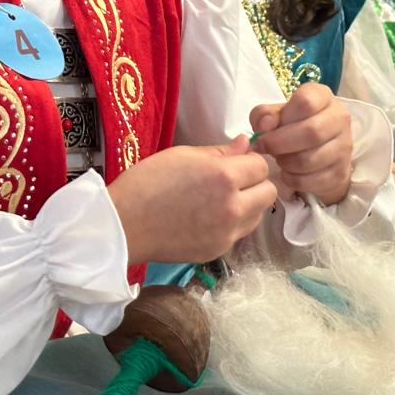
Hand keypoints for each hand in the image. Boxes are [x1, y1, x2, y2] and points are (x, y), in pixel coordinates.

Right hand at [109, 135, 276, 263]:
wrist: (125, 224)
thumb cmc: (148, 182)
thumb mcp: (183, 155)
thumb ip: (220, 152)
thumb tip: (245, 144)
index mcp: (224, 177)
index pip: (261, 166)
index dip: (249, 161)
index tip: (236, 163)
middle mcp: (233, 206)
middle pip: (269, 192)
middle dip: (256, 183)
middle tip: (233, 181)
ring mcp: (228, 233)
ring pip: (259, 215)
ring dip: (248, 205)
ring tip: (221, 200)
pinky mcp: (219, 251)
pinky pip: (240, 233)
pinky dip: (233, 224)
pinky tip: (209, 218)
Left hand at [250, 82, 352, 201]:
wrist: (320, 151)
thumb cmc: (294, 125)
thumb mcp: (277, 114)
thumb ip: (264, 115)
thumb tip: (264, 126)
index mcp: (324, 97)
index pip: (306, 101)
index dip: (281, 117)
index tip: (265, 129)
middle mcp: (340, 118)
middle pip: (311, 132)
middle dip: (280, 143)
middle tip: (266, 148)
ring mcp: (344, 146)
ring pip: (310, 160)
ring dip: (286, 162)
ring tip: (279, 159)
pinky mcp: (341, 172)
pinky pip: (311, 180)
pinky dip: (292, 179)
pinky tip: (288, 172)